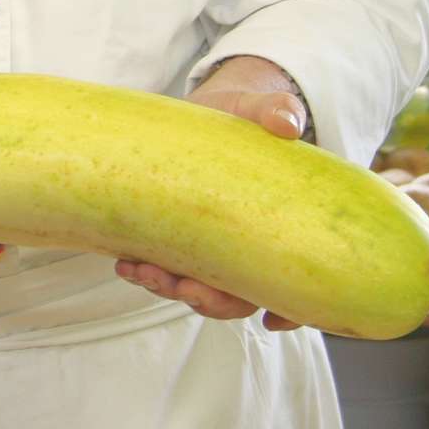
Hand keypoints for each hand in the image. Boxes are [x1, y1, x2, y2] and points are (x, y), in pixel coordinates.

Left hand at [115, 56, 307, 330]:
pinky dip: (148, 271)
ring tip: (140, 271)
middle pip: (243, 294)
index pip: (301, 280)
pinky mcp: (180, 236)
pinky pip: (170, 266)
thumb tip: (287, 122)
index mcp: (286, 225)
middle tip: (183, 288)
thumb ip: (277, 110)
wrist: (206, 108)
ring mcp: (216, 245)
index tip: (274, 320)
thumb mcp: (260, 108)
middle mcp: (252, 244)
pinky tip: (126, 262)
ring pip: (203, 287)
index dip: (295, 307)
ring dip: (171, 288)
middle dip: (212, 300)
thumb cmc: (243, 113)